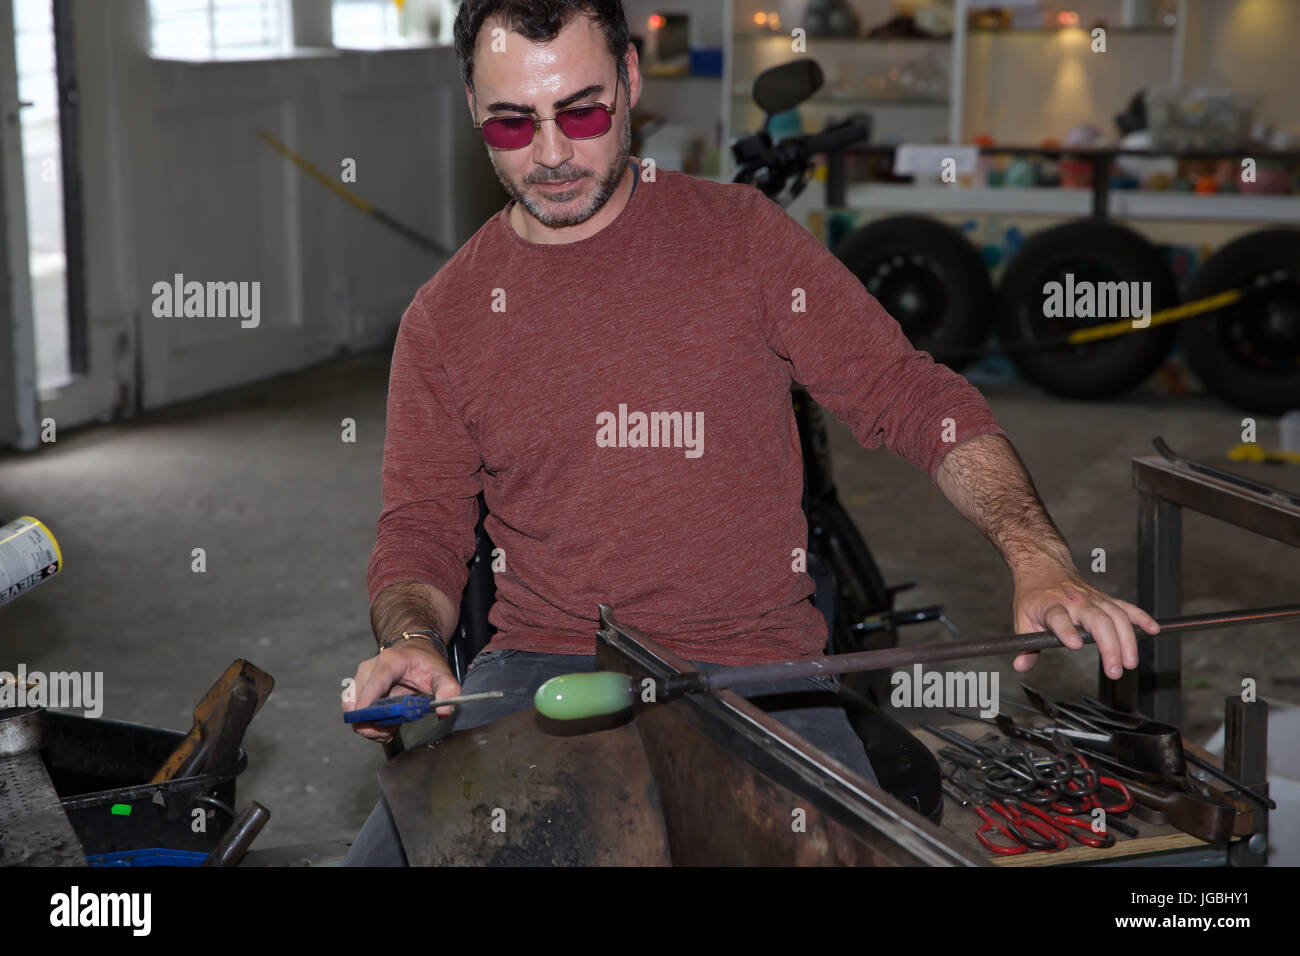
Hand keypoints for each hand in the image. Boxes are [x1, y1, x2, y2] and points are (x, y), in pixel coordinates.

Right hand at [343, 642, 461, 742]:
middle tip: (390, 730)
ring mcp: (361, 679)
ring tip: (389, 728)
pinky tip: (385, 724)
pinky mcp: (358, 689)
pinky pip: (355, 712)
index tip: (368, 720)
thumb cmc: (424, 661)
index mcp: (390, 662)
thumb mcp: (442, 673)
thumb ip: (448, 690)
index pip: (375, 683)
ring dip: (368, 726)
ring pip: (352, 710)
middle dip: (370, 723)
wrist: (414, 650)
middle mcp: (369, 669)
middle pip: (356, 701)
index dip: (368, 703)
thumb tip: (445, 711)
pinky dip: (368, 724)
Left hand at [1011, 559, 1159, 678]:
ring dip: (1127, 640)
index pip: (1059, 619)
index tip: (1074, 644)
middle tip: (1115, 670)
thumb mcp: (1022, 619)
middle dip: (1109, 646)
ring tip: (1130, 662)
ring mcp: (1093, 599)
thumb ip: (1025, 645)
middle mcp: (1075, 602)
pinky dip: (1141, 617)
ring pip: (1116, 616)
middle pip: (1097, 621)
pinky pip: (1127, 607)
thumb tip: (1021, 665)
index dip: (1066, 631)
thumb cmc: (1034, 595)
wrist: (1044, 567)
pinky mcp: (1105, 599)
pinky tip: (1153, 630)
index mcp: (1051, 606)